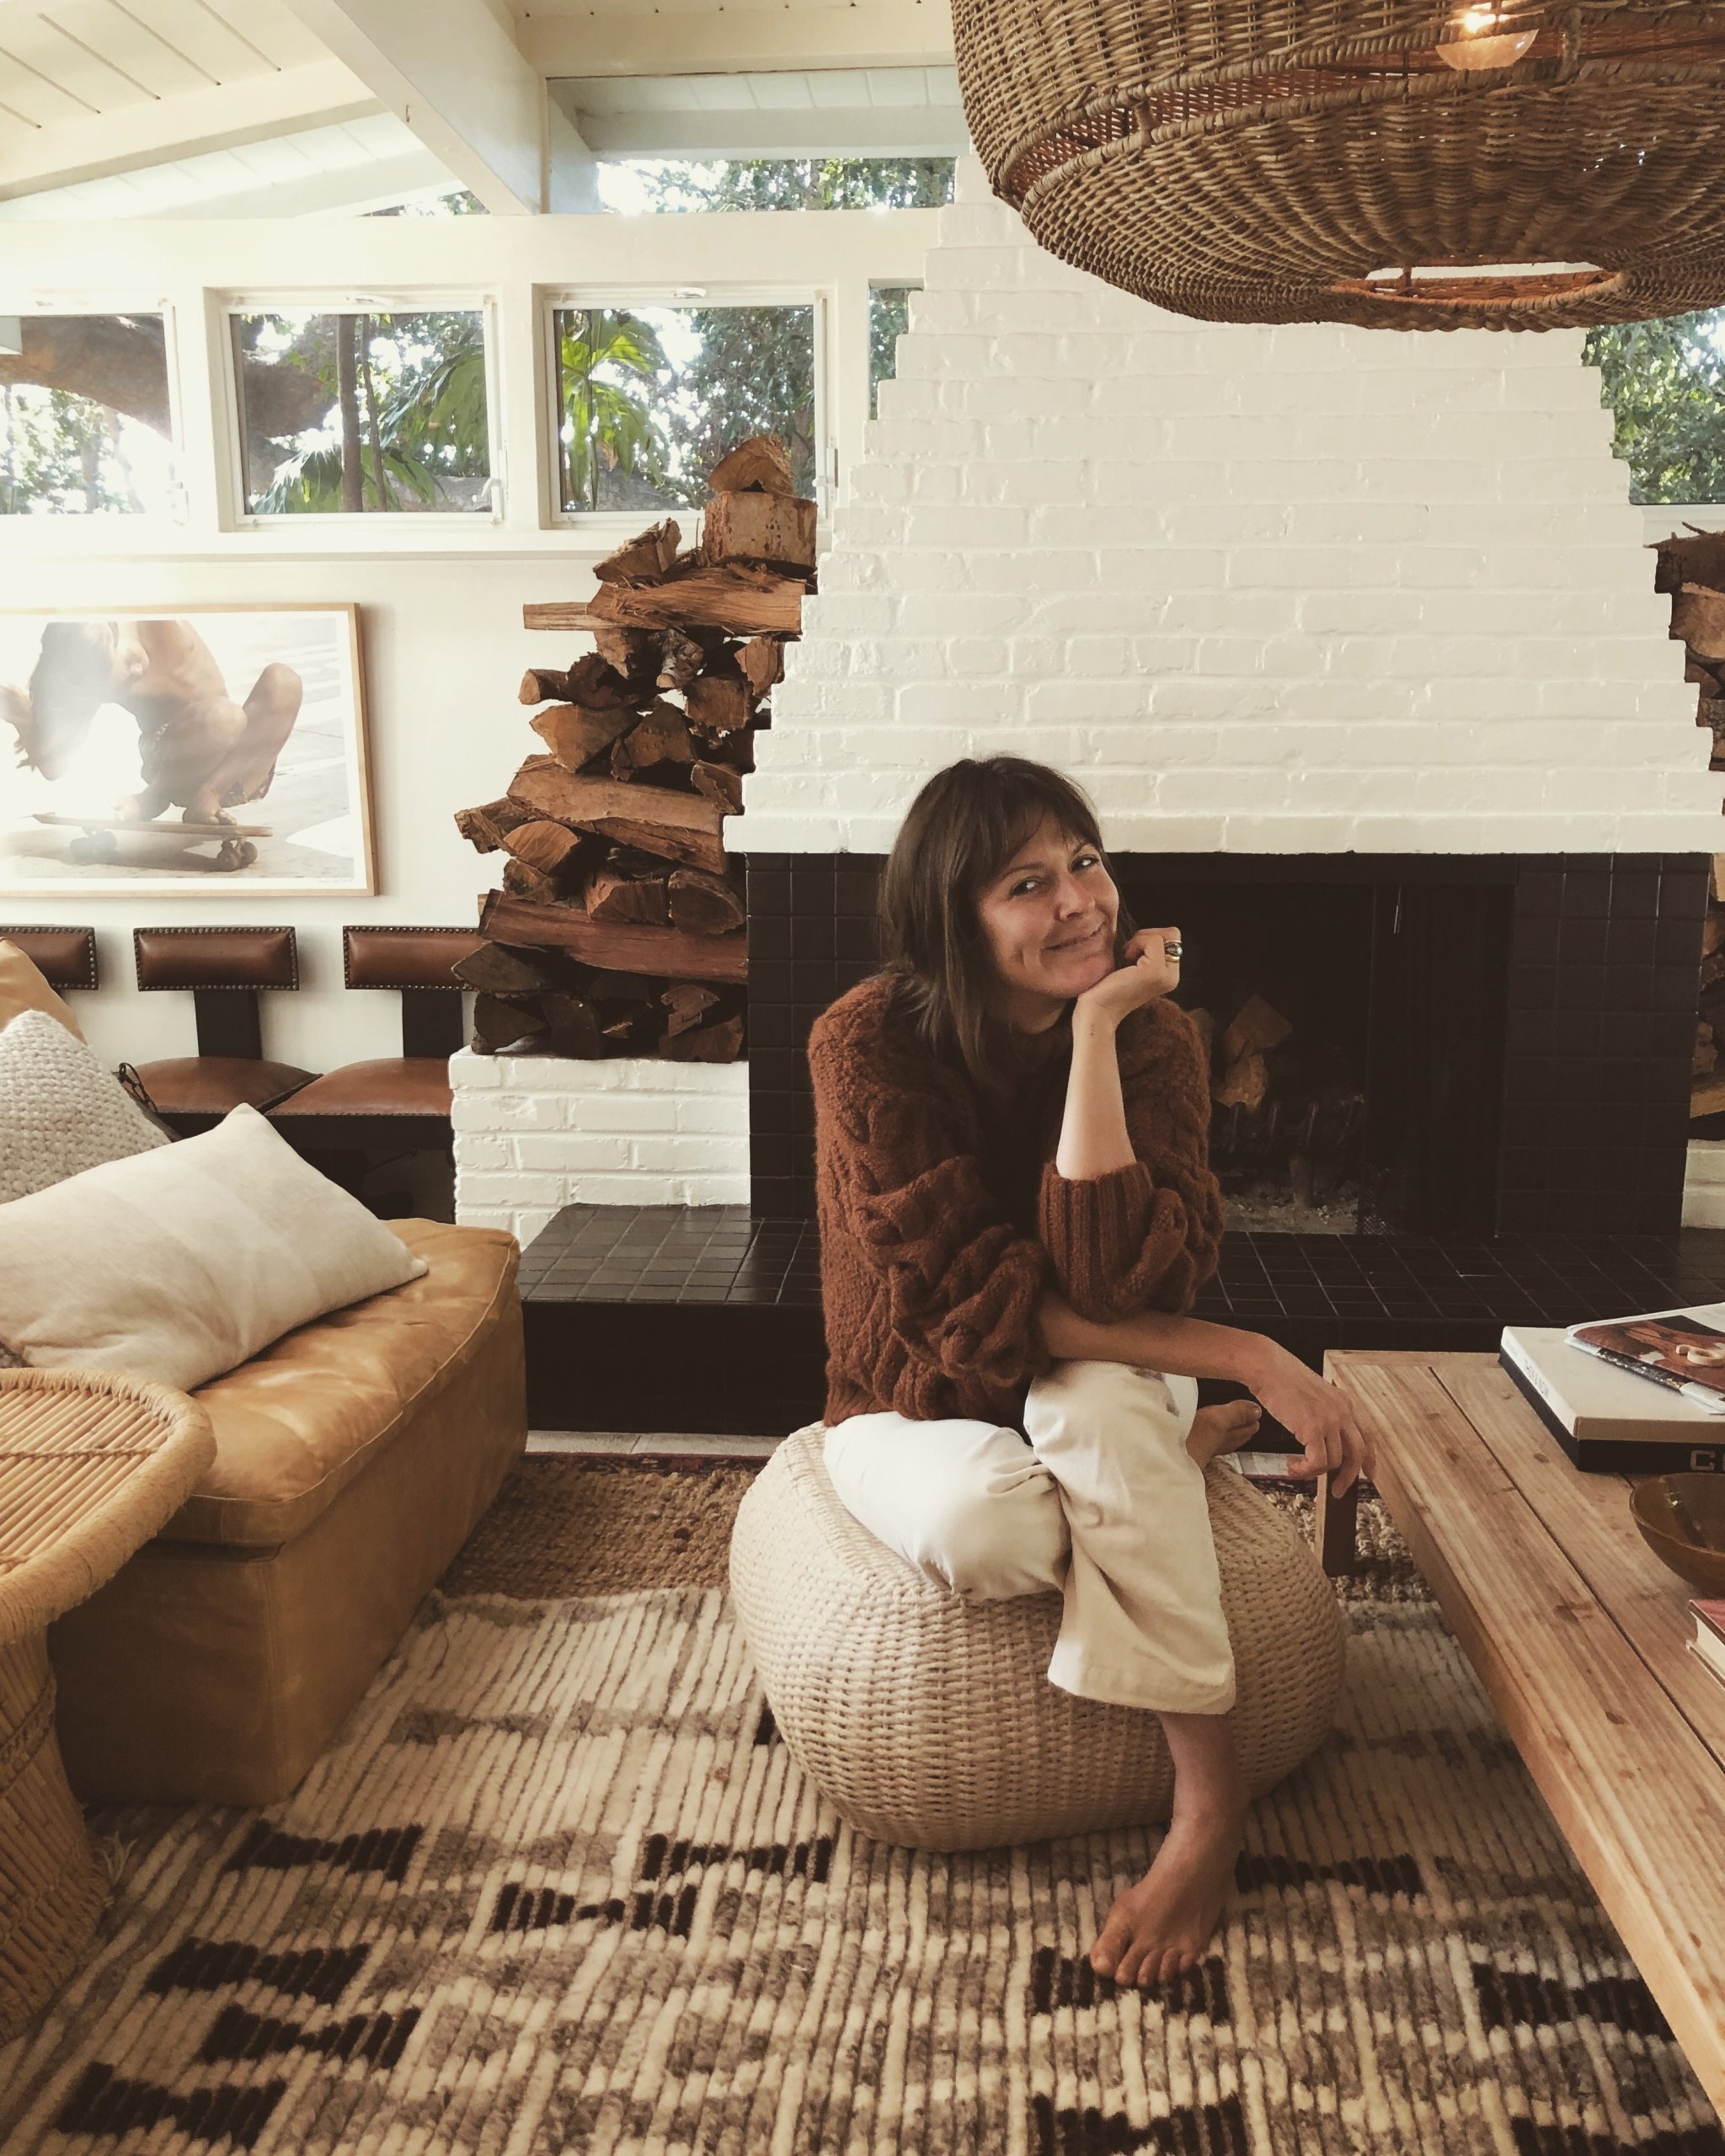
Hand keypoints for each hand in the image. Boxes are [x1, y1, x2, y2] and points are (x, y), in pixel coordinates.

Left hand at [1071, 926, 1182, 1026]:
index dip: (1149, 939)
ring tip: (1127, 958)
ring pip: (1165, 935)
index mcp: (1169, 976)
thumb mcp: (1132, 966)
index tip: (1130, 954)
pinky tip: (1125, 959)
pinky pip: (1153, 939)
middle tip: (1129, 954)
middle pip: (1173, 935)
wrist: (1097, 1011)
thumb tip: (1145, 931)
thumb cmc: (1106, 988)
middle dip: (1148, 936)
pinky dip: (1136, 943)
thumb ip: (1145, 952)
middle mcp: (1173, 977)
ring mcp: (1166, 975)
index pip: (1172, 939)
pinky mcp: (1155, 972)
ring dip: (1141, 940)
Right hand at [1247, 1345, 1375, 1496]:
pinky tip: (1292, 1465)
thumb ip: (1324, 1414)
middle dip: (1349, 1477)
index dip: (1370, 1459)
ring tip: (1297, 1468)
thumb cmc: (1281, 1379)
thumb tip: (1322, 1440)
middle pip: (1358, 1453)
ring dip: (1315, 1472)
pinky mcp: (1313, 1428)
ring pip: (1335, 1462)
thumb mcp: (1313, 1395)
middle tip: (1337, 1490)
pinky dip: (1305, 1470)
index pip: (1367, 1436)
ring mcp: (1329, 1420)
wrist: (1267, 1367)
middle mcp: (1342, 1411)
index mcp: (1344, 1403)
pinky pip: (1317, 1462)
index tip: (1369, 1474)